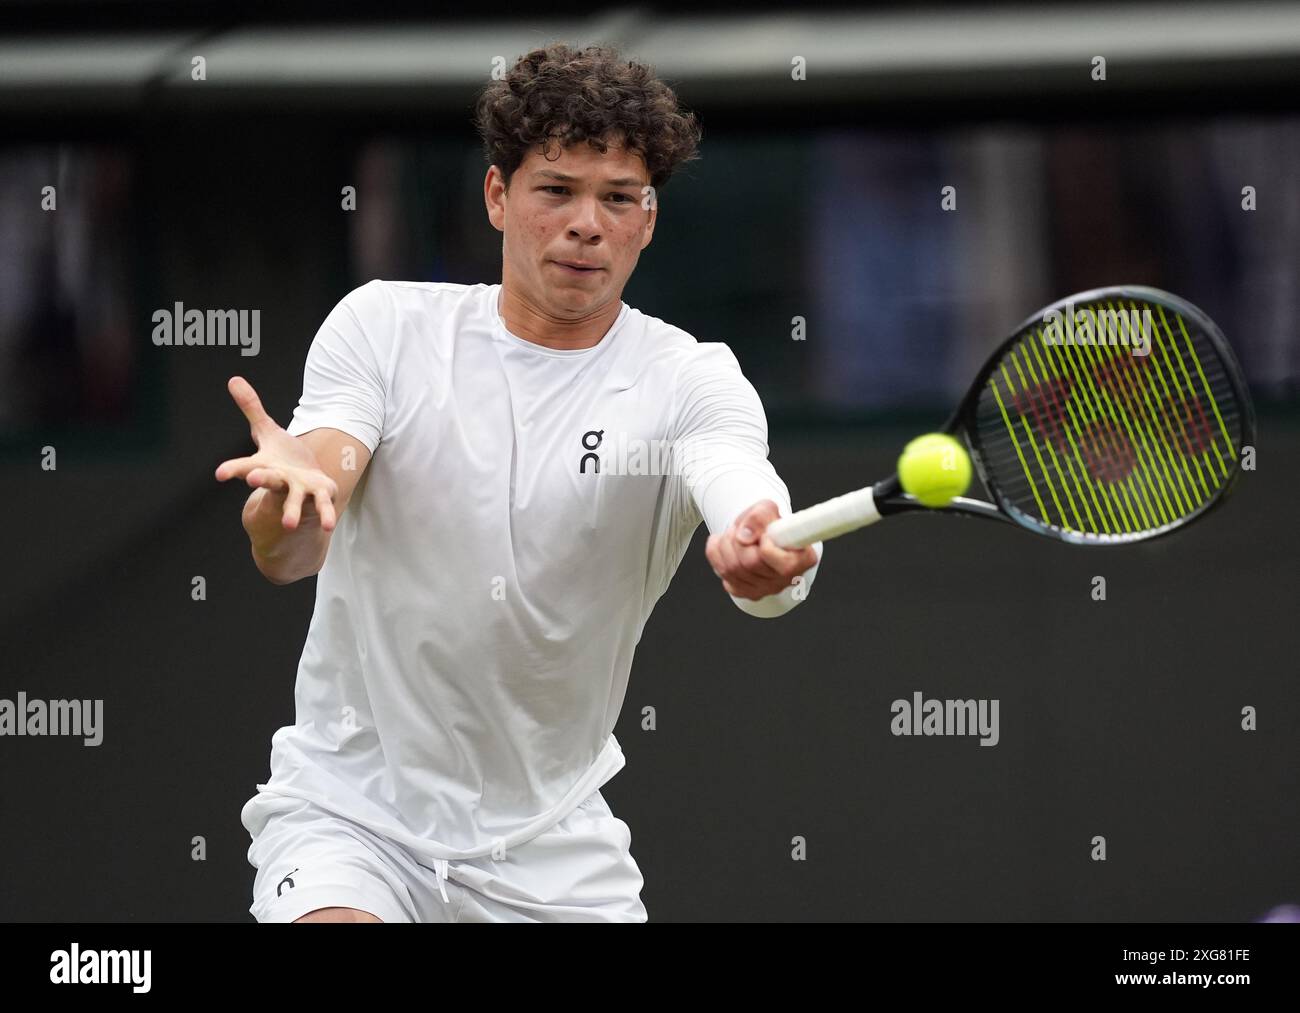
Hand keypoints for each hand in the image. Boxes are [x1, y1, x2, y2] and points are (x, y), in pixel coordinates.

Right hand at [214, 376, 339, 531]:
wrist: (303, 486)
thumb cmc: (281, 459)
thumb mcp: (267, 431)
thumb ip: (252, 408)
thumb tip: (234, 379)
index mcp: (265, 467)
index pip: (244, 466)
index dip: (233, 469)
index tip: (221, 473)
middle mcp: (280, 481)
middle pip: (268, 480)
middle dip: (261, 479)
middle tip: (253, 479)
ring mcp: (299, 491)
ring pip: (294, 500)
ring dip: (291, 511)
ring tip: (289, 524)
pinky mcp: (319, 495)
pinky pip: (322, 505)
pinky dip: (325, 514)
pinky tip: (329, 525)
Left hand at [705, 499, 818, 600]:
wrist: (757, 534)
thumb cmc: (769, 524)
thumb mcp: (768, 509)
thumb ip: (759, 517)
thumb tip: (744, 535)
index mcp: (803, 559)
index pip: (784, 564)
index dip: (767, 547)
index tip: (764, 535)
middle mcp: (787, 579)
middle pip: (751, 563)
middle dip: (738, 540)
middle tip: (740, 529)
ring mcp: (766, 589)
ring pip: (732, 570)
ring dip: (725, 545)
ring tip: (733, 534)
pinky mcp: (746, 592)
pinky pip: (723, 575)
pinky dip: (717, 555)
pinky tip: (727, 547)